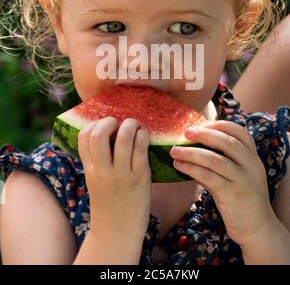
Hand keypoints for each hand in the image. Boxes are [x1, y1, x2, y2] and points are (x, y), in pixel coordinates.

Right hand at [78, 117, 151, 241]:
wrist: (118, 231)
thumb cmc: (108, 203)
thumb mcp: (94, 180)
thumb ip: (97, 160)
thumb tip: (106, 133)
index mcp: (89, 169)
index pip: (83, 136)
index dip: (94, 124)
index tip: (105, 125)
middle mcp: (103, 170)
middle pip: (99, 134)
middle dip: (109, 121)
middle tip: (119, 123)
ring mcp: (121, 174)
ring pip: (124, 138)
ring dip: (130, 124)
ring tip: (135, 126)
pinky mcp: (140, 176)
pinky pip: (141, 148)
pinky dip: (143, 135)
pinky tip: (144, 135)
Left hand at [170, 120, 276, 247]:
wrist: (257, 227)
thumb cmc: (241, 196)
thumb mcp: (238, 174)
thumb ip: (223, 159)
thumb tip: (194, 143)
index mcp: (253, 157)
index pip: (241, 132)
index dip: (221, 125)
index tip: (203, 123)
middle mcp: (251, 165)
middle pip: (227, 142)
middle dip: (204, 134)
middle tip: (186, 132)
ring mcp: (243, 180)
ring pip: (215, 159)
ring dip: (191, 153)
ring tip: (174, 151)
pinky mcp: (232, 194)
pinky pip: (208, 177)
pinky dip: (191, 169)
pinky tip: (179, 166)